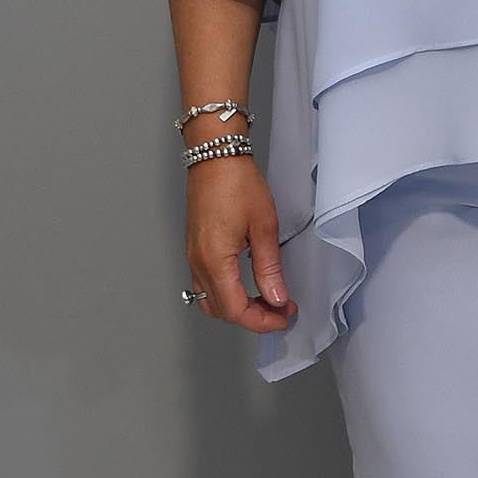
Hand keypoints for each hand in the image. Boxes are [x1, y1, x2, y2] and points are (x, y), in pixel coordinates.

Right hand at [185, 159, 296, 331]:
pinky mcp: (194, 249)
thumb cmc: (236, 182)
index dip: (262, 321)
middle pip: (221, 311)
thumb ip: (269, 268)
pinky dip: (226, 293)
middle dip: (252, 318)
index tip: (284, 316)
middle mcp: (198, 262)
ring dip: (238, 308)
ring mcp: (192, 256)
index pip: (235, 310)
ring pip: (210, 301)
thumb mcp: (264, 227)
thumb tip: (277, 297)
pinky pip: (205, 284)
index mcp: (214, 259)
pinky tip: (247, 284)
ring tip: (266, 299)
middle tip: (280, 309)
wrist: (214, 156)